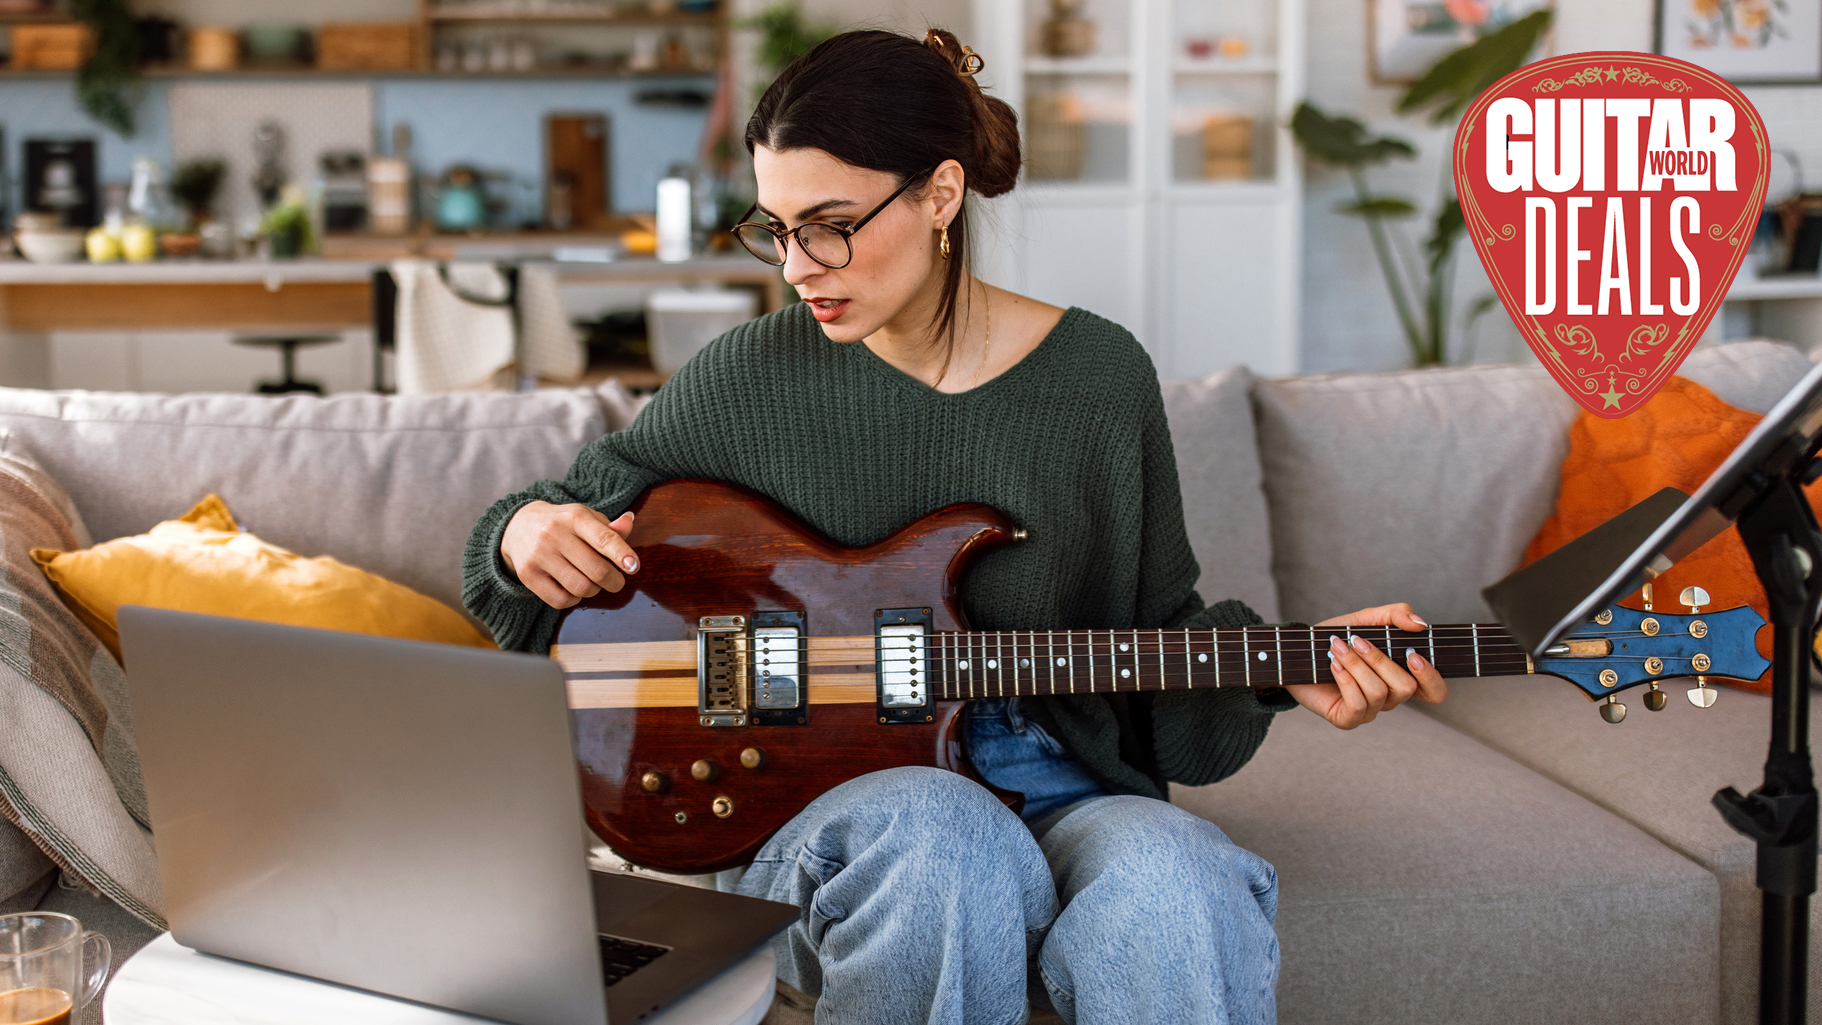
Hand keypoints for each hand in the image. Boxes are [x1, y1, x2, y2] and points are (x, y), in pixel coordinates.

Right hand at [501, 501, 637, 609]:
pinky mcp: (527, 574)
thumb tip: (629, 521)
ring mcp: (539, 555)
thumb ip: (609, 527)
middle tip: (616, 582)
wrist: (519, 525)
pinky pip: (561, 600)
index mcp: (575, 517)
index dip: (622, 555)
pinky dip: (574, 600)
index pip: (603, 538)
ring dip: (595, 591)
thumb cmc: (564, 524)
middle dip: (615, 581)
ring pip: (581, 587)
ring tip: (593, 583)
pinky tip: (574, 589)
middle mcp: (555, 534)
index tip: (634, 567)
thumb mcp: (585, 518)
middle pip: (596, 570)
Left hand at [1284, 602, 1447, 728]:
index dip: (1431, 677)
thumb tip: (1420, 624)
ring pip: (1379, 693)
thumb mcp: (1366, 619)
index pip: (1435, 692)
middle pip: (1405, 688)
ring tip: (1337, 648)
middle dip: (1379, 660)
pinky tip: (1333, 664)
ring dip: (1357, 665)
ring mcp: (1370, 712)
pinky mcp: (1348, 720)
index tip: (1413, 655)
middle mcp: (1390, 698)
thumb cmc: (1336, 637)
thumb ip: (1396, 614)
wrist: (1297, 652)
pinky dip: (1346, 679)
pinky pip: (1359, 705)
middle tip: (1357, 640)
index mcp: (1402, 676)